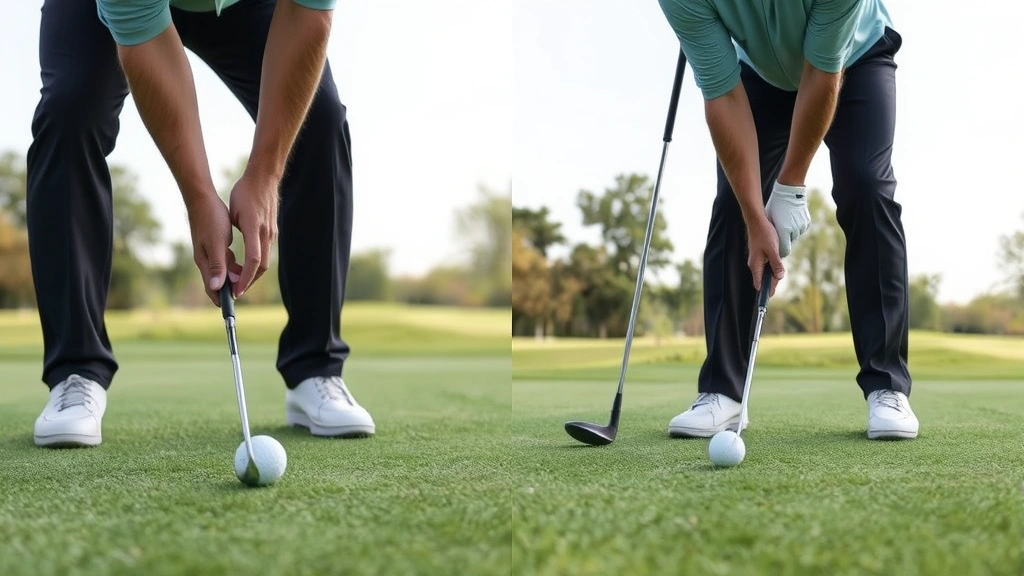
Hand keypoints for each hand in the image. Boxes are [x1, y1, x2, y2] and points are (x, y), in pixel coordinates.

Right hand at [187, 194, 240, 304]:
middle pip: (218, 284)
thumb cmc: (211, 218)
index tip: (231, 312)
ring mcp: (210, 253)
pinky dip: (233, 267)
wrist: (202, 198)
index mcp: (205, 262)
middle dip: (229, 292)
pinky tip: (242, 267)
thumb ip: (218, 265)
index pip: (212, 289)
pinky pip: (225, 262)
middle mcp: (206, 260)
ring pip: (223, 273)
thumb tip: (218, 287)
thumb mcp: (217, 242)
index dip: (222, 300)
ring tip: (245, 284)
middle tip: (242, 297)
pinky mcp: (215, 246)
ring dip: (233, 279)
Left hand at [228, 172, 278, 297]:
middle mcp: (266, 234)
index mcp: (255, 230)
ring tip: (237, 282)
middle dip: (249, 282)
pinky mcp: (272, 231)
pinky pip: (264, 252)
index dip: (245, 279)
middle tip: (236, 292)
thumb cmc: (245, 192)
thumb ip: (231, 232)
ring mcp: (271, 233)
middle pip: (261, 267)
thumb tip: (224, 258)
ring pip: (263, 261)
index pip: (253, 262)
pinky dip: (254, 263)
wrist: (264, 177)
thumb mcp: (234, 213)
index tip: (236, 291)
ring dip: (251, 274)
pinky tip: (244, 265)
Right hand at [746, 216, 784, 296]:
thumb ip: (776, 264)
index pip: (759, 284)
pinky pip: (766, 265)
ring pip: (766, 272)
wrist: (758, 221)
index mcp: (755, 266)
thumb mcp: (773, 250)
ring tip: (779, 276)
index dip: (765, 291)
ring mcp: (757, 260)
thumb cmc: (764, 234)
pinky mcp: (760, 255)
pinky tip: (777, 267)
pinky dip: (772, 268)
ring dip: (773, 275)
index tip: (769, 298)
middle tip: (775, 290)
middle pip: (763, 279)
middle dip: (770, 284)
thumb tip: (779, 277)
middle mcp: (755, 265)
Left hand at [765, 181, 810, 256]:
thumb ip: (771, 232)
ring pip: (795, 236)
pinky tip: (791, 220)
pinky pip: (800, 229)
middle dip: (784, 241)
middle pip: (789, 243)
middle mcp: (794, 230)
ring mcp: (802, 226)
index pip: (784, 250)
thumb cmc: (775, 205)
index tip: (776, 250)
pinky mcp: (807, 222)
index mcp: (784, 230)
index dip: (780, 251)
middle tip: (778, 234)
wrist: (790, 191)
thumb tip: (769, 244)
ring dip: (790, 234)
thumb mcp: (769, 219)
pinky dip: (796, 228)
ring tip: (784, 224)